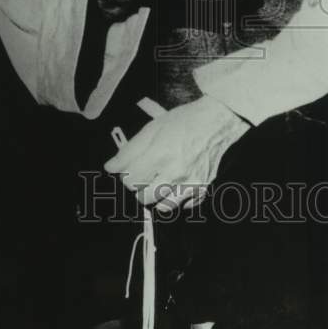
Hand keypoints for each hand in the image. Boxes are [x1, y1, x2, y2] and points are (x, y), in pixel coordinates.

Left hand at [103, 95, 249, 210]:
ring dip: (156, 197)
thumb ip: (129, 150)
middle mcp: (175, 173)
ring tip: (158, 182)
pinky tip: (176, 185)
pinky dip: (177, 199)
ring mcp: (190, 184)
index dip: (126, 174)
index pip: (130, 180)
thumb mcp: (152, 128)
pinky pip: (184, 207)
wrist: (216, 122)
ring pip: (162, 207)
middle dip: (138, 187)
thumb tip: (111, 167)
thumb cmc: (183, 121)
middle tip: (144, 175)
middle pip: (143, 197)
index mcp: (159, 155)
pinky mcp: (202, 189)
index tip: (131, 168)